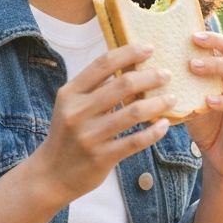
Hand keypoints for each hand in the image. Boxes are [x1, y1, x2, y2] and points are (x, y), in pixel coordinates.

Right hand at [30, 43, 173, 204]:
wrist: (51, 175)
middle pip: (122, 85)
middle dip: (150, 76)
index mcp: (70, 93)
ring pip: (133, 112)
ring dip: (158, 103)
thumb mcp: (71, 106)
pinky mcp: (101, 157)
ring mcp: (90, 136)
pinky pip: (135, 141)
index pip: (102, 64)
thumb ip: (94, 87)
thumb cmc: (67, 134)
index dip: (128, 53)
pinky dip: (154, 131)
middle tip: (166, 74)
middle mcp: (78, 112)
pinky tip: (165, 124)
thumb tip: (128, 64)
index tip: (149, 48)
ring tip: (172, 98)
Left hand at [184, 31, 222, 180]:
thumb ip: (187, 82)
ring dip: (218, 68)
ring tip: (194, 68)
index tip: (191, 35)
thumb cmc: (207, 126)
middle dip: (215, 48)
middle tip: (191, 48)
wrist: (221, 159)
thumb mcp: (194, 100)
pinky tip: (208, 100)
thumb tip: (156, 64)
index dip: (213, 38)